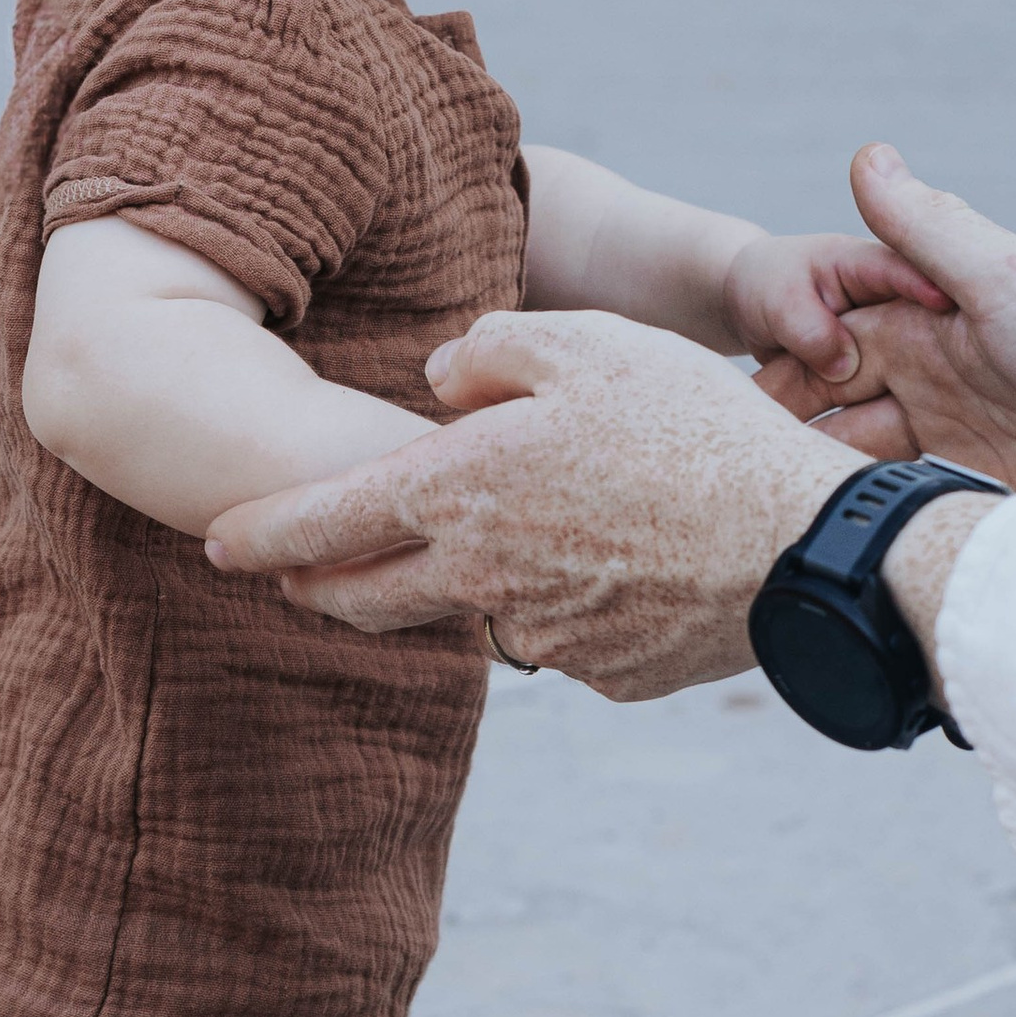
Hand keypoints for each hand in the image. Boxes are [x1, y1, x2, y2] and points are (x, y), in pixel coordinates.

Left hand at [205, 311, 850, 702]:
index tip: (215, 544)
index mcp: (458, 491)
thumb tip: (435, 381)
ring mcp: (538, 634)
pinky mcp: (598, 673)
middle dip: (314, 588)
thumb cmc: (693, 424)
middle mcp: (479, 578)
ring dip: (444, 593)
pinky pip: (551, 638)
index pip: (319, 525)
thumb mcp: (588, 343)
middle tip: (293, 577)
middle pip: (361, 600)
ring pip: (461, 618)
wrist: (800, 543)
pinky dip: (549, 608)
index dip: (257, 537)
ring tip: (461, 556)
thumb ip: (489, 348)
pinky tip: (595, 570)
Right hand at [752, 144, 1015, 499]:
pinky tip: (838, 527)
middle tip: (736, 459)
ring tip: (772, 499)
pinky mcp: (974, 492)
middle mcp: (936, 373)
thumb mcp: (1003, 274)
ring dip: (816, 469)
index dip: (787, 358)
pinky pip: (899, 498)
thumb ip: (925, 225)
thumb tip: (864, 153)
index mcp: (933, 316)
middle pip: (831, 397)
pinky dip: (865, 508)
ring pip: (855, 453)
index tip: (742, 392)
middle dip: (784, 423)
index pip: (831, 331)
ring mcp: (955, 435)